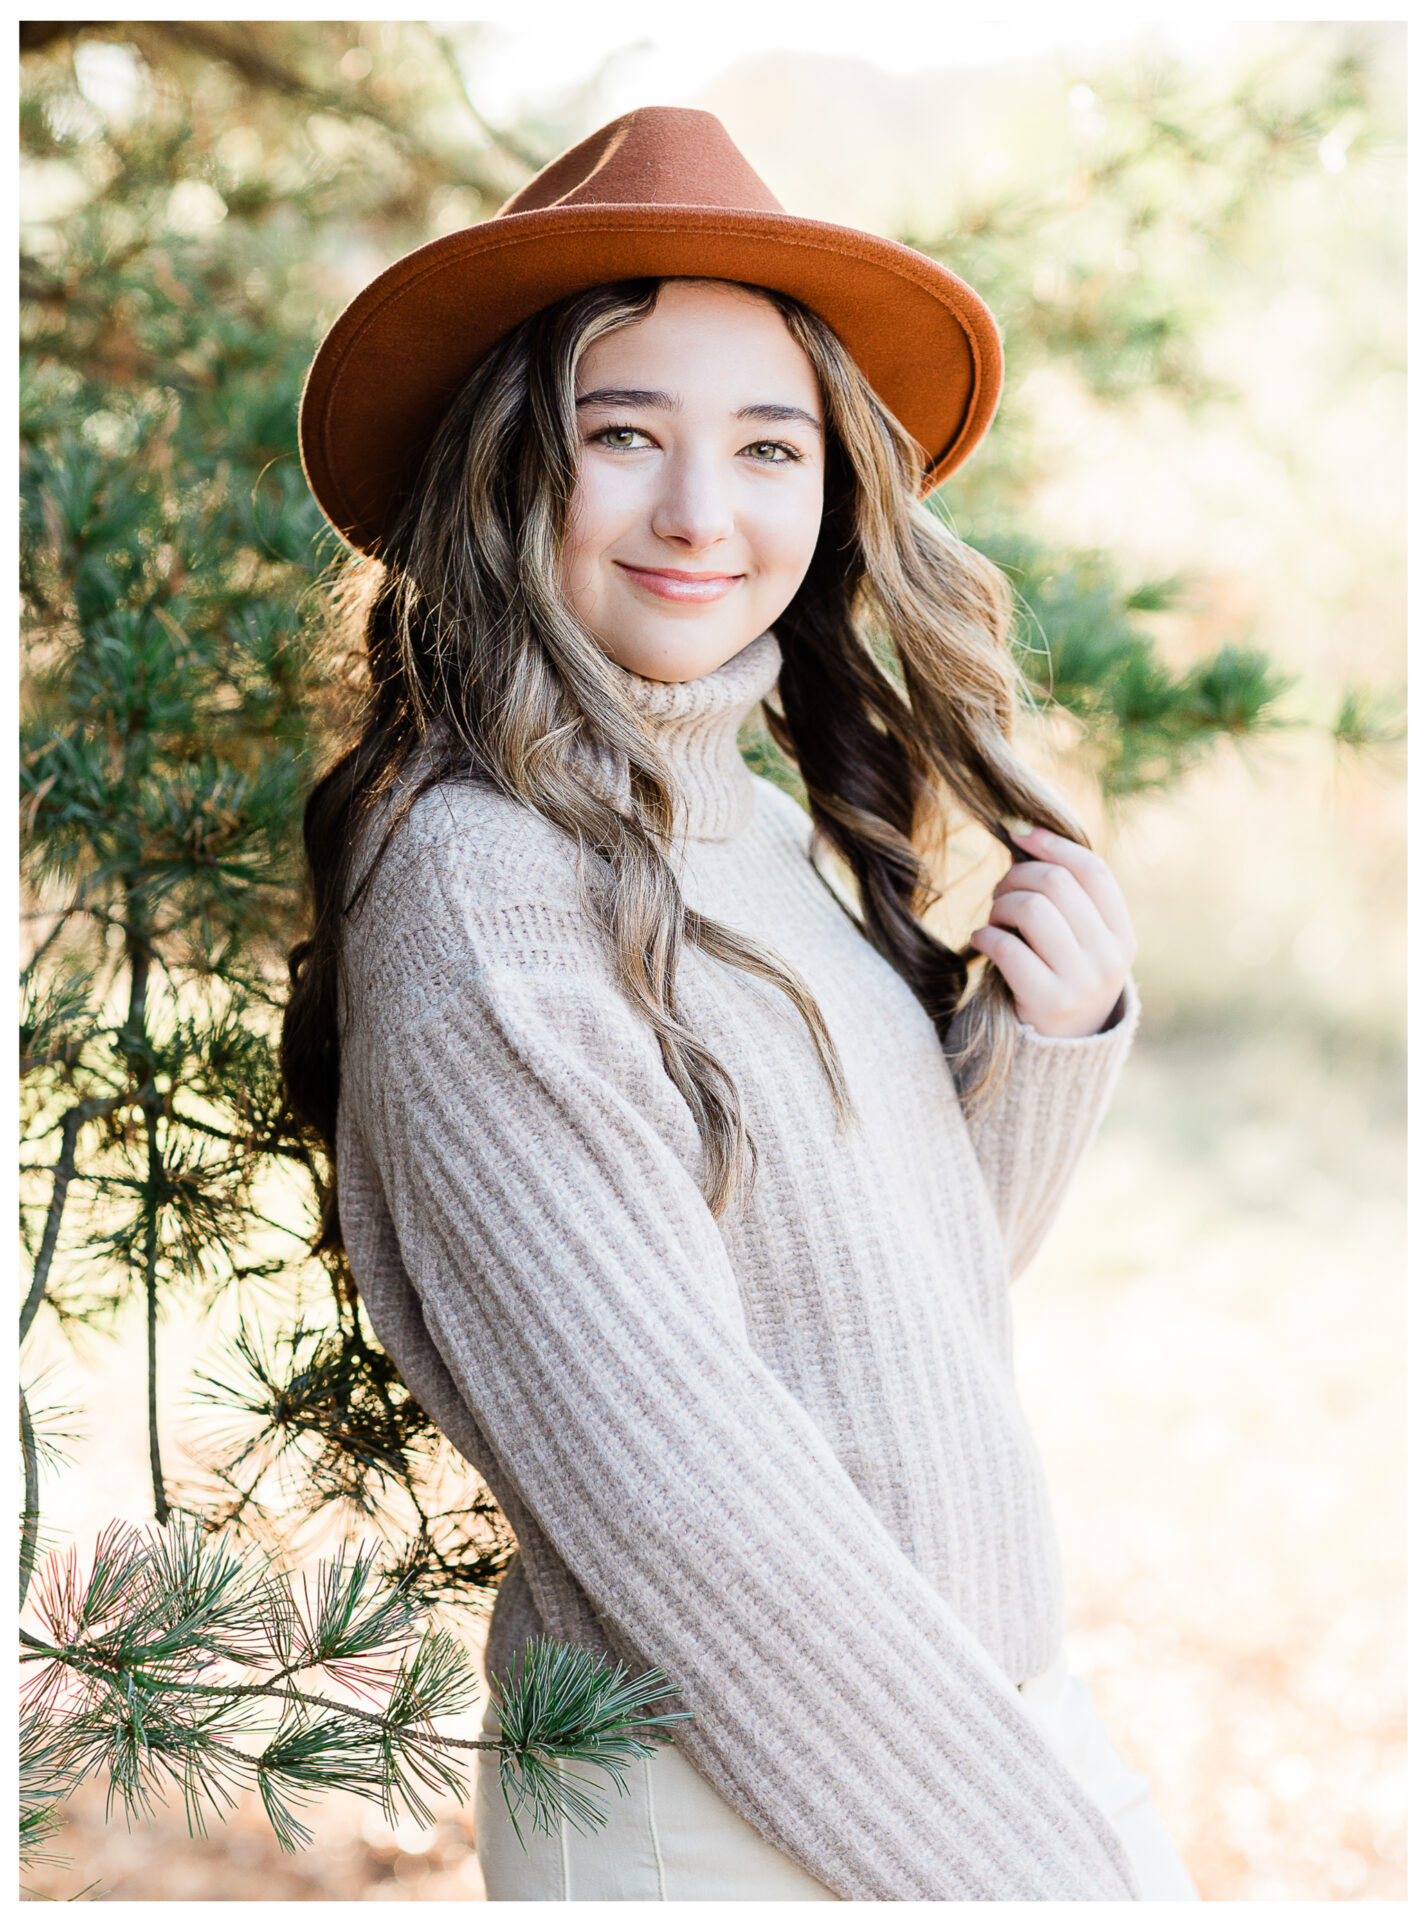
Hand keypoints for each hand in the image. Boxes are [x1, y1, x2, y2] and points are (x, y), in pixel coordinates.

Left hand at [968, 822, 1136, 1038]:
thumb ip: (1066, 898)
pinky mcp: (1047, 1001)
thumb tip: (1023, 832)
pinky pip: (1007, 948)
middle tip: (1001, 892)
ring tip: (995, 918)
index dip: (1053, 844)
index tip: (1020, 835)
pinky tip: (982, 941)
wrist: (1058, 1052)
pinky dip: (985, 936)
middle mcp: (1109, 958)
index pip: (1092, 871)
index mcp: (1121, 936)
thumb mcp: (1080, 943)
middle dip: (1018, 877)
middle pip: (1057, 884)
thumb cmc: (1060, 980)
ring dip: (1001, 905)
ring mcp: (1081, 981)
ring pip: (1032, 909)